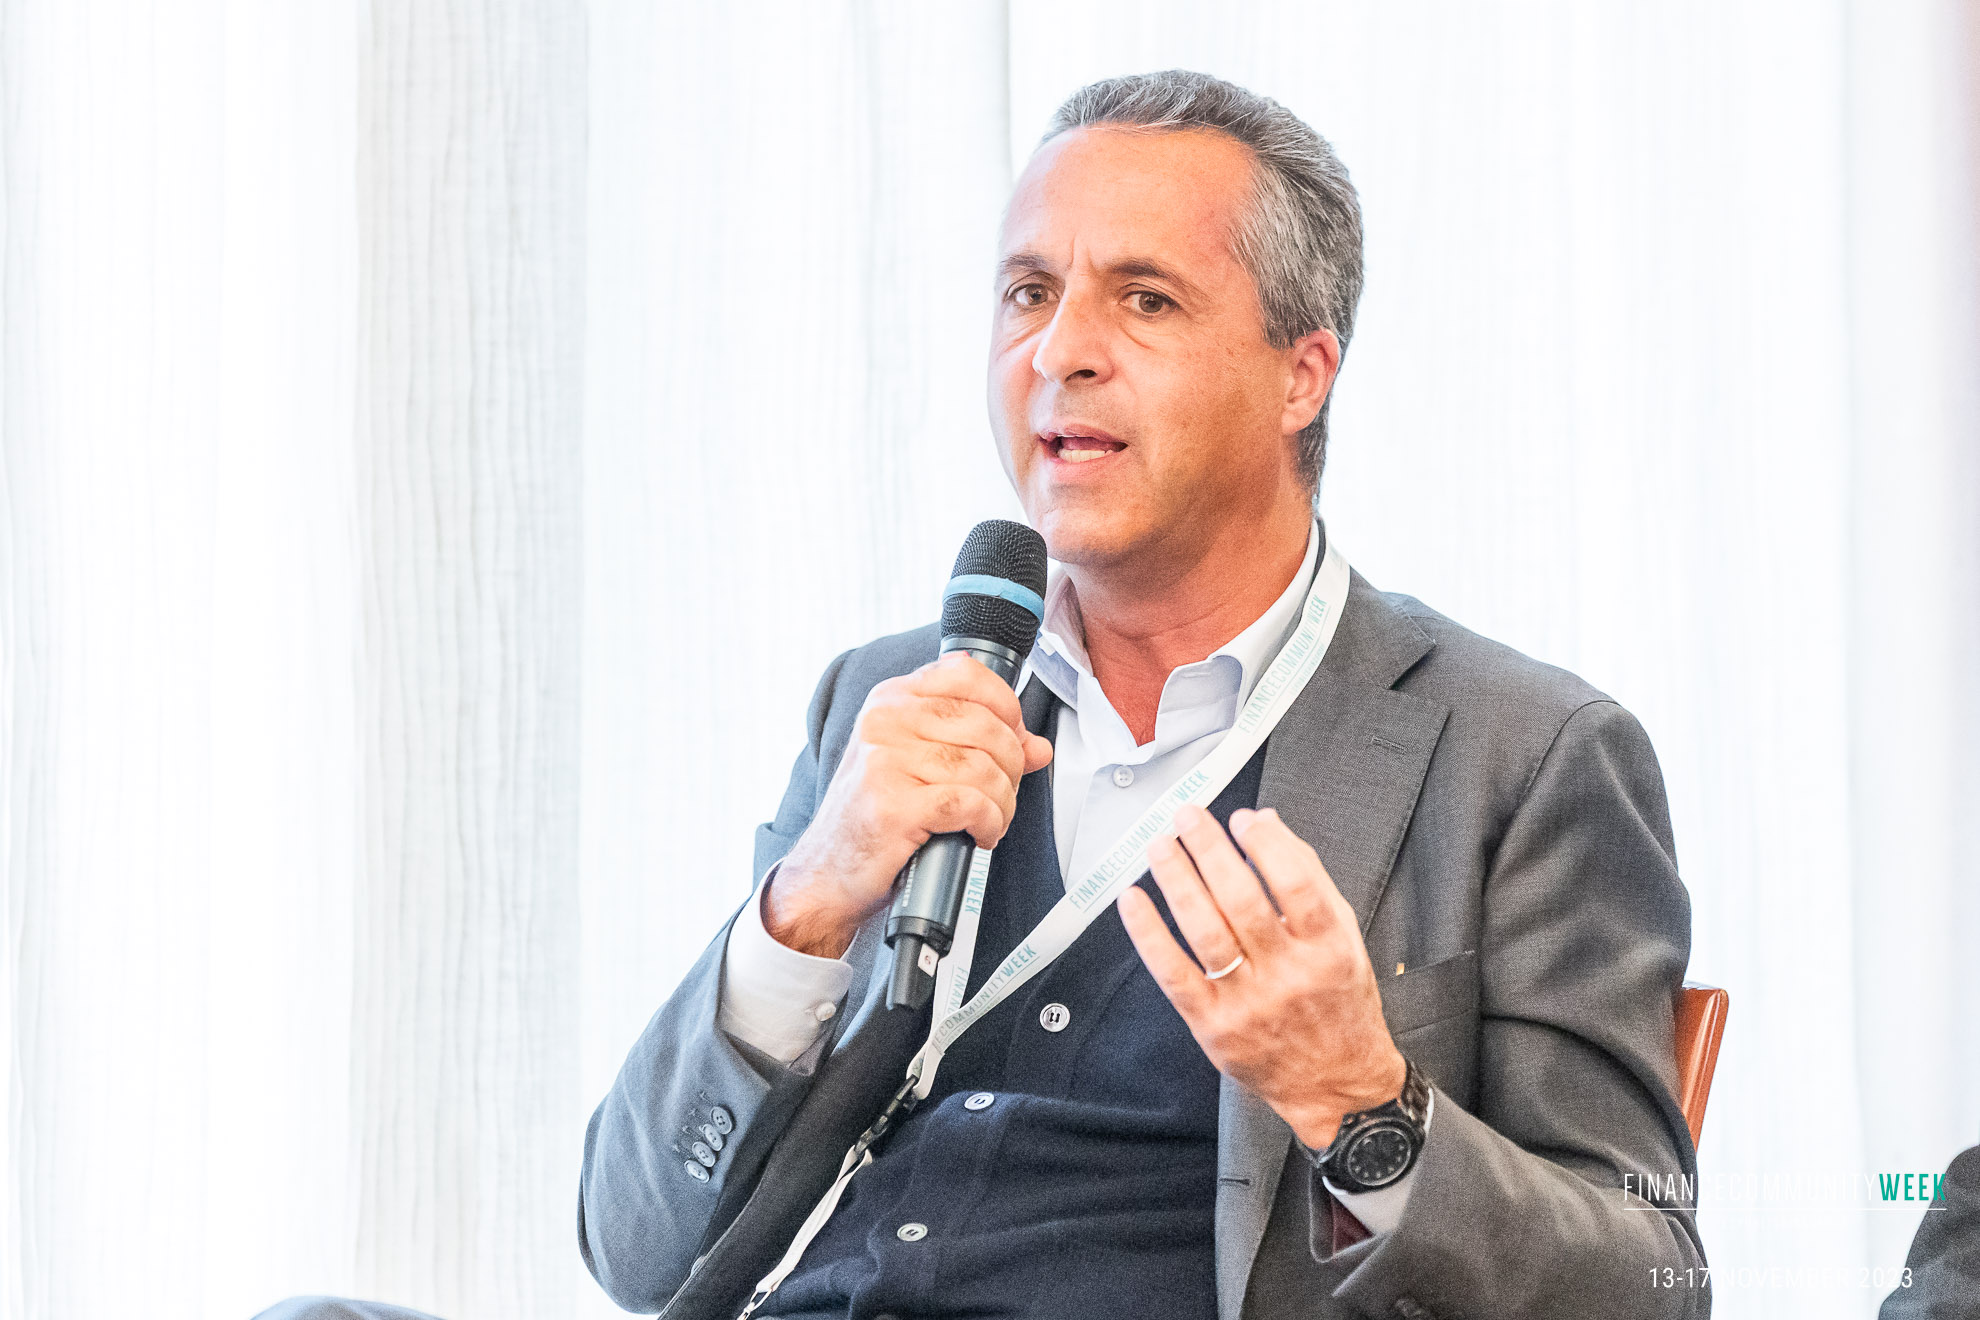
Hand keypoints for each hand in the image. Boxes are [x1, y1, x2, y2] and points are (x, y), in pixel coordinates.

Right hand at [767, 652, 1053, 956]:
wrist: (827, 872)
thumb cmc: (874, 817)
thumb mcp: (921, 765)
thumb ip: (979, 745)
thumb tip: (1037, 746)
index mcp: (891, 700)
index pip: (968, 675)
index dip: (1007, 708)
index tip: (1015, 739)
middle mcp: (885, 722)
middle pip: (986, 726)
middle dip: (1011, 767)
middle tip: (1002, 794)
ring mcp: (885, 762)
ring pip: (983, 768)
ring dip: (1003, 802)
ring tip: (991, 819)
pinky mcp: (894, 806)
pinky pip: (971, 804)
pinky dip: (989, 823)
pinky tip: (979, 834)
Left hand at [1117, 804, 1405, 1149]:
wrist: (1337, 1085)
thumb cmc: (1340, 1005)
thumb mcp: (1344, 939)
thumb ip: (1309, 877)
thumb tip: (1266, 823)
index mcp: (1328, 949)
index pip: (1296, 884)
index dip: (1266, 845)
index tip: (1241, 818)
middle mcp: (1289, 975)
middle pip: (1243, 900)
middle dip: (1210, 850)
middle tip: (1187, 818)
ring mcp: (1249, 1003)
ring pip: (1206, 930)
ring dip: (1177, 881)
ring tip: (1161, 847)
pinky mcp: (1214, 1026)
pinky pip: (1174, 973)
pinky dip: (1149, 935)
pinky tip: (1134, 901)